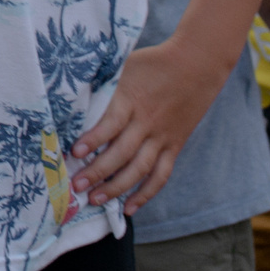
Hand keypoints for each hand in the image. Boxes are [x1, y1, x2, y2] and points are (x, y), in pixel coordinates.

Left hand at [73, 40, 215, 212]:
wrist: (197, 63)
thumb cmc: (153, 62)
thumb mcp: (124, 65)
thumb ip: (104, 83)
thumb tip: (72, 94)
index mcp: (131, 99)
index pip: (111, 124)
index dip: (93, 140)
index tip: (73, 153)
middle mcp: (147, 122)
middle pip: (122, 153)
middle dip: (97, 172)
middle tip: (76, 186)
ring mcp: (162, 136)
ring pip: (140, 169)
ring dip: (117, 187)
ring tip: (95, 199)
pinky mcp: (174, 145)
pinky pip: (161, 174)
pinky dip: (146, 193)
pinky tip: (129, 207)